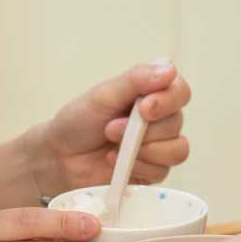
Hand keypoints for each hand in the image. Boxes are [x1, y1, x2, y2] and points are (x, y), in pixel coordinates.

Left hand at [33, 60, 192, 196]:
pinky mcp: (153, 170)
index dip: (168, 100)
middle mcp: (160, 118)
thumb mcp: (104, 95)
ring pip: (176, 150)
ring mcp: (158, 146)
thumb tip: (169, 70)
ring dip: (143, 150)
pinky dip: (138, 167)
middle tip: (111, 129)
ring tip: (113, 148)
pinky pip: (162, 171)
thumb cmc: (79, 121)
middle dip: (143, 131)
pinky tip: (116, 163)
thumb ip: (136, 80)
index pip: (180, 91)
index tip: (144, 108)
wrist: (60, 157)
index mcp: (151, 93)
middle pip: (177, 123)